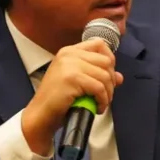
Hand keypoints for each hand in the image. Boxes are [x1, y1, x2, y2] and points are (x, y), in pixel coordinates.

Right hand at [22, 38, 123, 154]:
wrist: (40, 114)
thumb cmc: (58, 100)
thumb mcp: (78, 82)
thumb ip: (97, 75)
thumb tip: (119, 77)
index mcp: (69, 51)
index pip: (99, 44)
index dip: (109, 59)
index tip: (109, 75)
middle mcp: (69, 54)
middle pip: (106, 61)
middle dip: (111, 80)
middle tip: (105, 94)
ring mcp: (70, 65)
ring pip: (105, 75)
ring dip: (108, 93)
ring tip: (101, 102)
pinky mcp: (72, 79)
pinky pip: (99, 88)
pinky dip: (103, 100)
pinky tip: (97, 107)